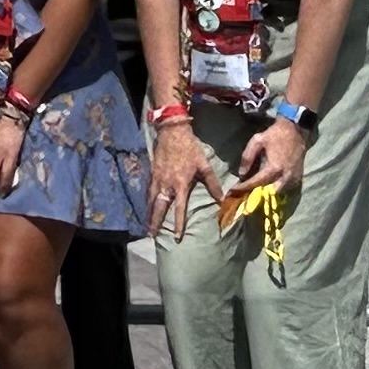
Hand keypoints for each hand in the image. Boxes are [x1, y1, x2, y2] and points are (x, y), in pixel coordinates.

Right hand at [148, 121, 208, 236]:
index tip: (177, 236)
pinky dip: (147, 201)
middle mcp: (166, 184)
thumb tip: (222, 199)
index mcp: (180, 184)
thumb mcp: (204, 165)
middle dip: (154, 222)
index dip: (178, 223)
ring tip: (147, 225)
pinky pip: (148, 190)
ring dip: (149, 213)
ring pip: (151, 200)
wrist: (172, 132)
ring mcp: (157, 178)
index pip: (179, 208)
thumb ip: (212, 184)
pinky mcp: (152, 172)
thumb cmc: (190, 148)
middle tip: (151, 235)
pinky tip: (147, 206)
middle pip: (158, 207)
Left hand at [232, 117, 308, 202]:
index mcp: (274, 168)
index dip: (243, 188)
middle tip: (242, 193)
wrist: (295, 132)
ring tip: (252, 191)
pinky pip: (285, 190)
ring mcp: (292, 179)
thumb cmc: (275, 135)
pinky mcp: (297, 179)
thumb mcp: (257, 141)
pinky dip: (274, 190)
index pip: (256, 183)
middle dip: (254, 195)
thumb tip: (241, 174)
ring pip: (276, 194)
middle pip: (267, 193)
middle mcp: (284, 177)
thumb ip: (247, 158)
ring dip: (264, 194)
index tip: (232, 191)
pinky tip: (265, 187)